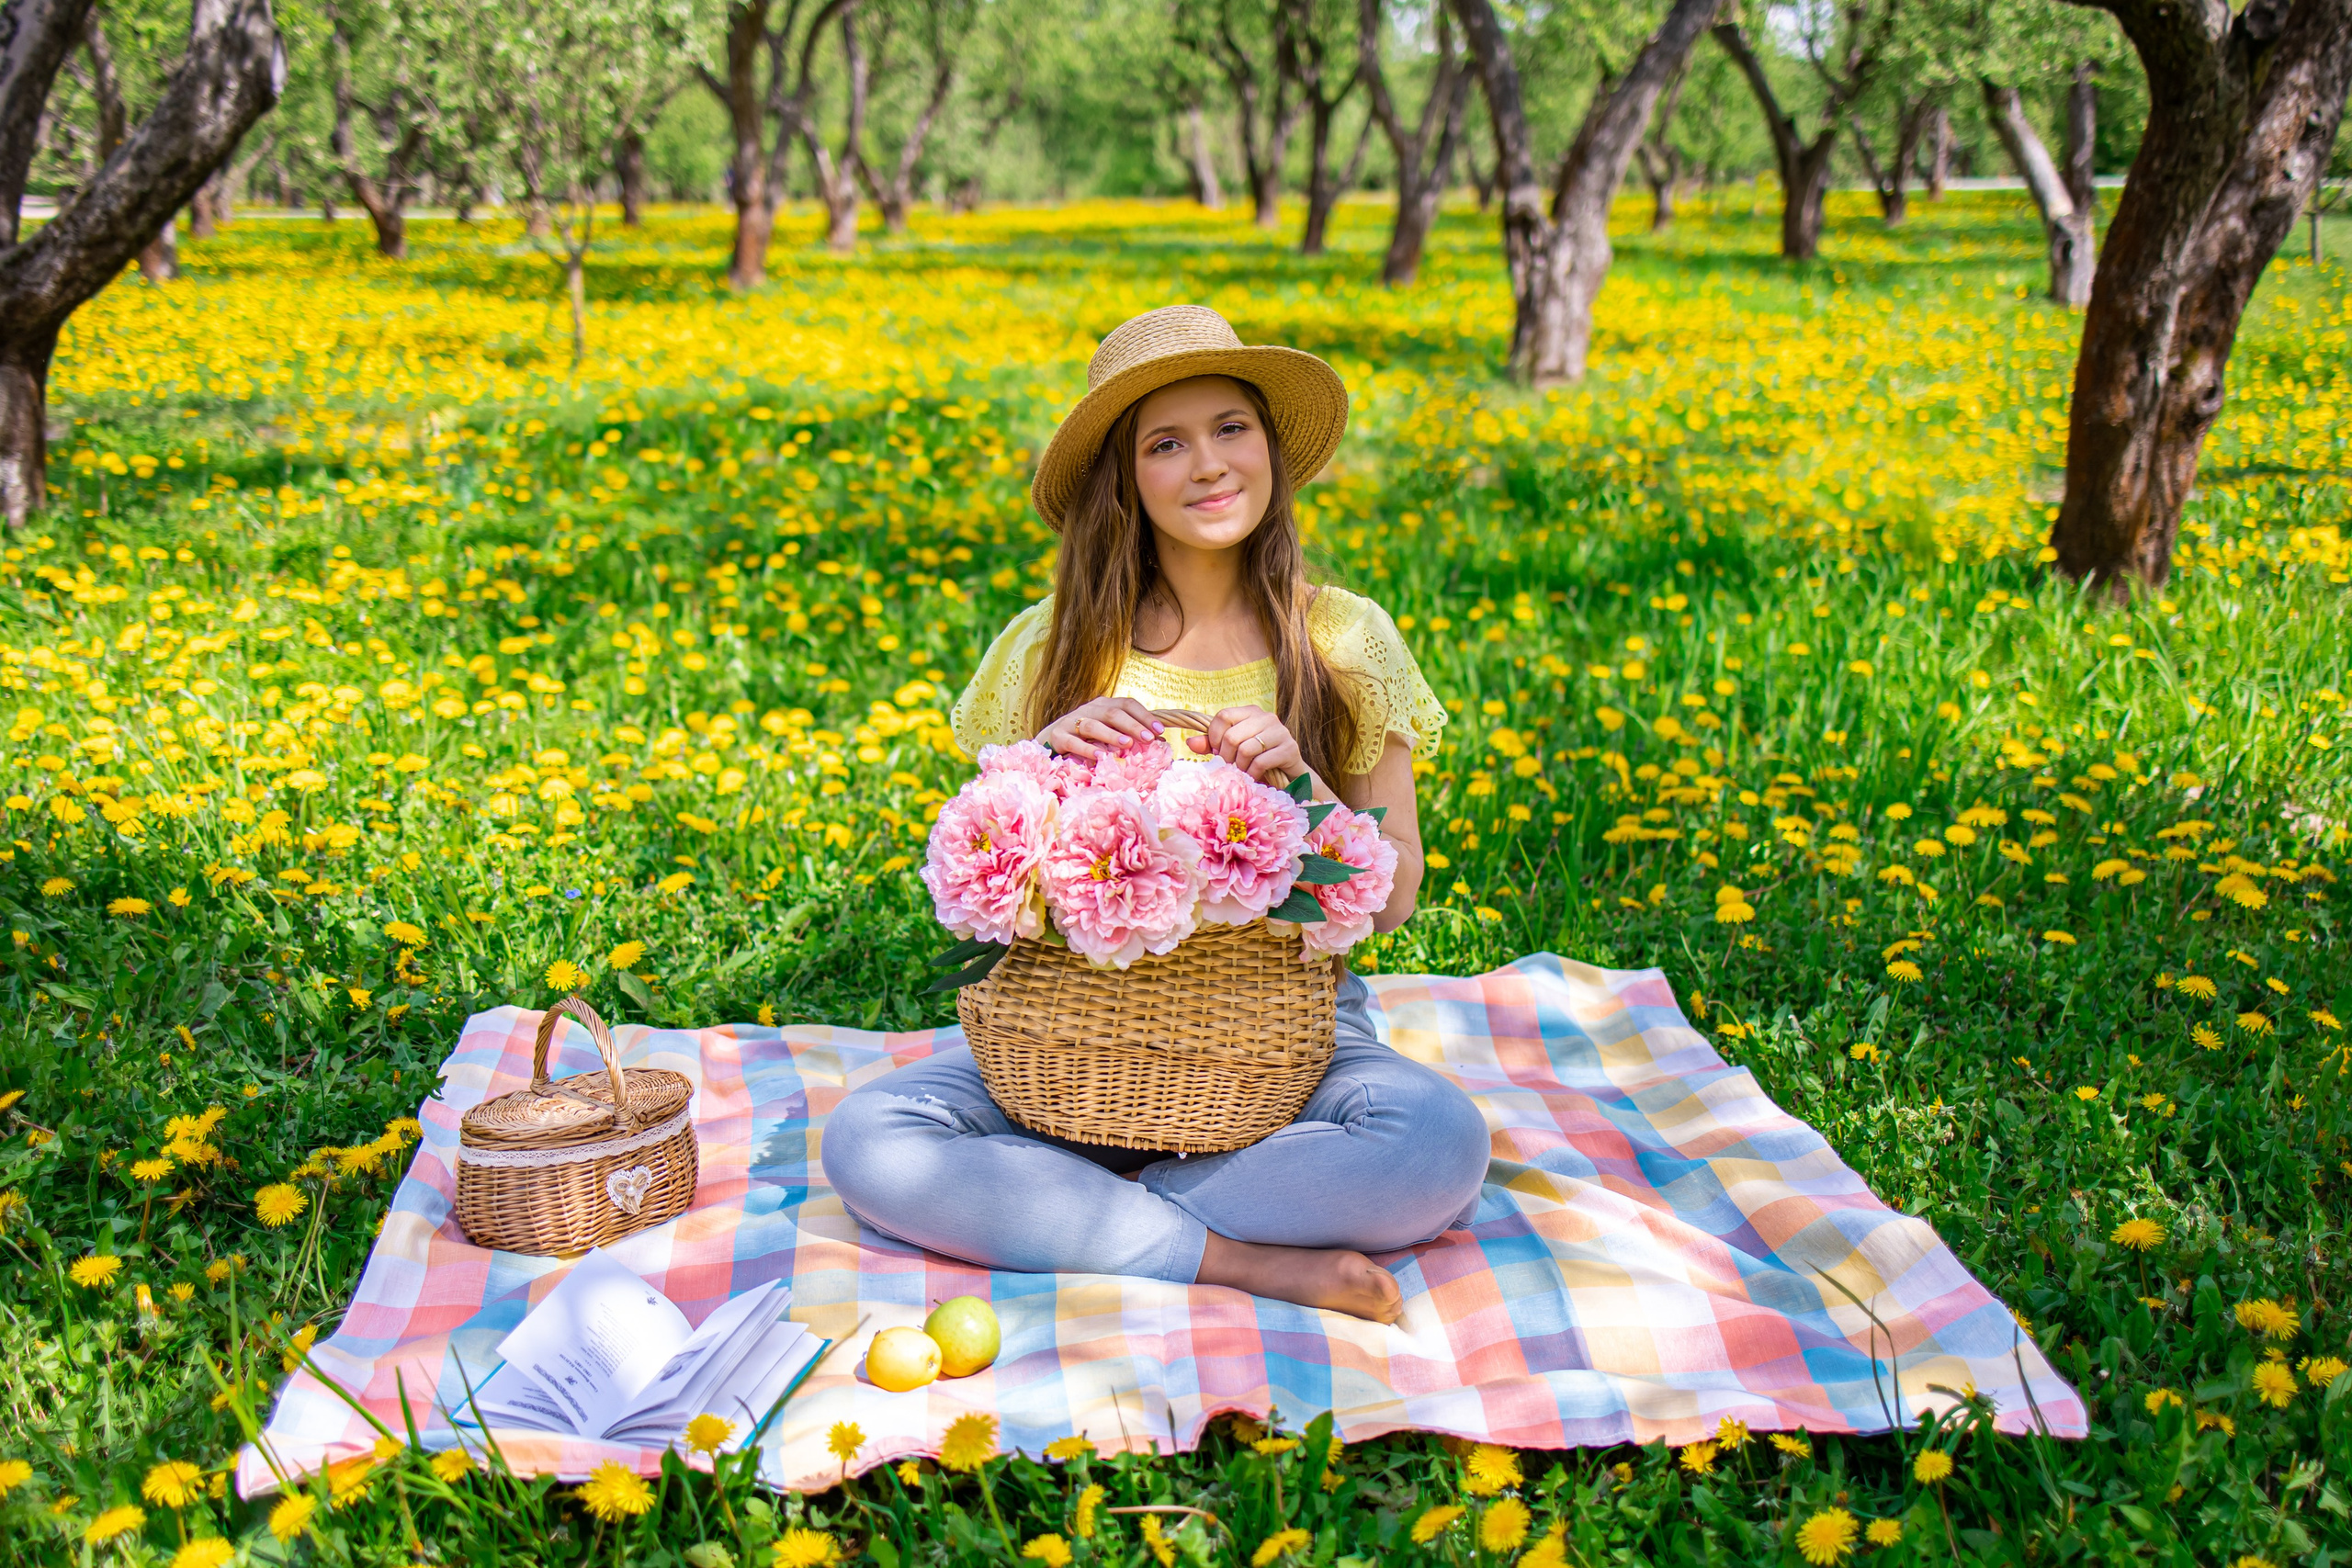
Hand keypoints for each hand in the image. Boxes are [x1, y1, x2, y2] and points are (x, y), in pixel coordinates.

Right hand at [1038, 696, 1162, 760]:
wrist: (1050, 740)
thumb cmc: (1085, 737)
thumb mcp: (1106, 731)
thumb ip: (1126, 732)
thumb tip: (1157, 741)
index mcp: (1103, 705)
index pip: (1127, 704)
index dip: (1144, 715)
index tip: (1159, 730)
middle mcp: (1089, 709)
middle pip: (1113, 713)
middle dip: (1133, 725)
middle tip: (1148, 738)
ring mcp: (1072, 722)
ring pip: (1093, 725)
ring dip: (1111, 734)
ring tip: (1127, 744)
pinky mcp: (1058, 737)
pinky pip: (1074, 742)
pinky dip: (1087, 749)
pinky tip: (1100, 756)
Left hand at [1190, 705, 1306, 786]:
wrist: (1289, 774)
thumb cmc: (1257, 760)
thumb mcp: (1232, 750)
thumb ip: (1212, 745)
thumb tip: (1190, 742)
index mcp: (1250, 712)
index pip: (1223, 716)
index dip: (1214, 737)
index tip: (1217, 752)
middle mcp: (1266, 717)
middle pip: (1232, 736)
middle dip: (1226, 757)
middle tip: (1229, 767)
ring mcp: (1280, 731)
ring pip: (1245, 750)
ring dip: (1240, 767)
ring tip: (1241, 773)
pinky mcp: (1289, 748)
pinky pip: (1261, 762)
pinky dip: (1253, 774)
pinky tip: (1253, 777)